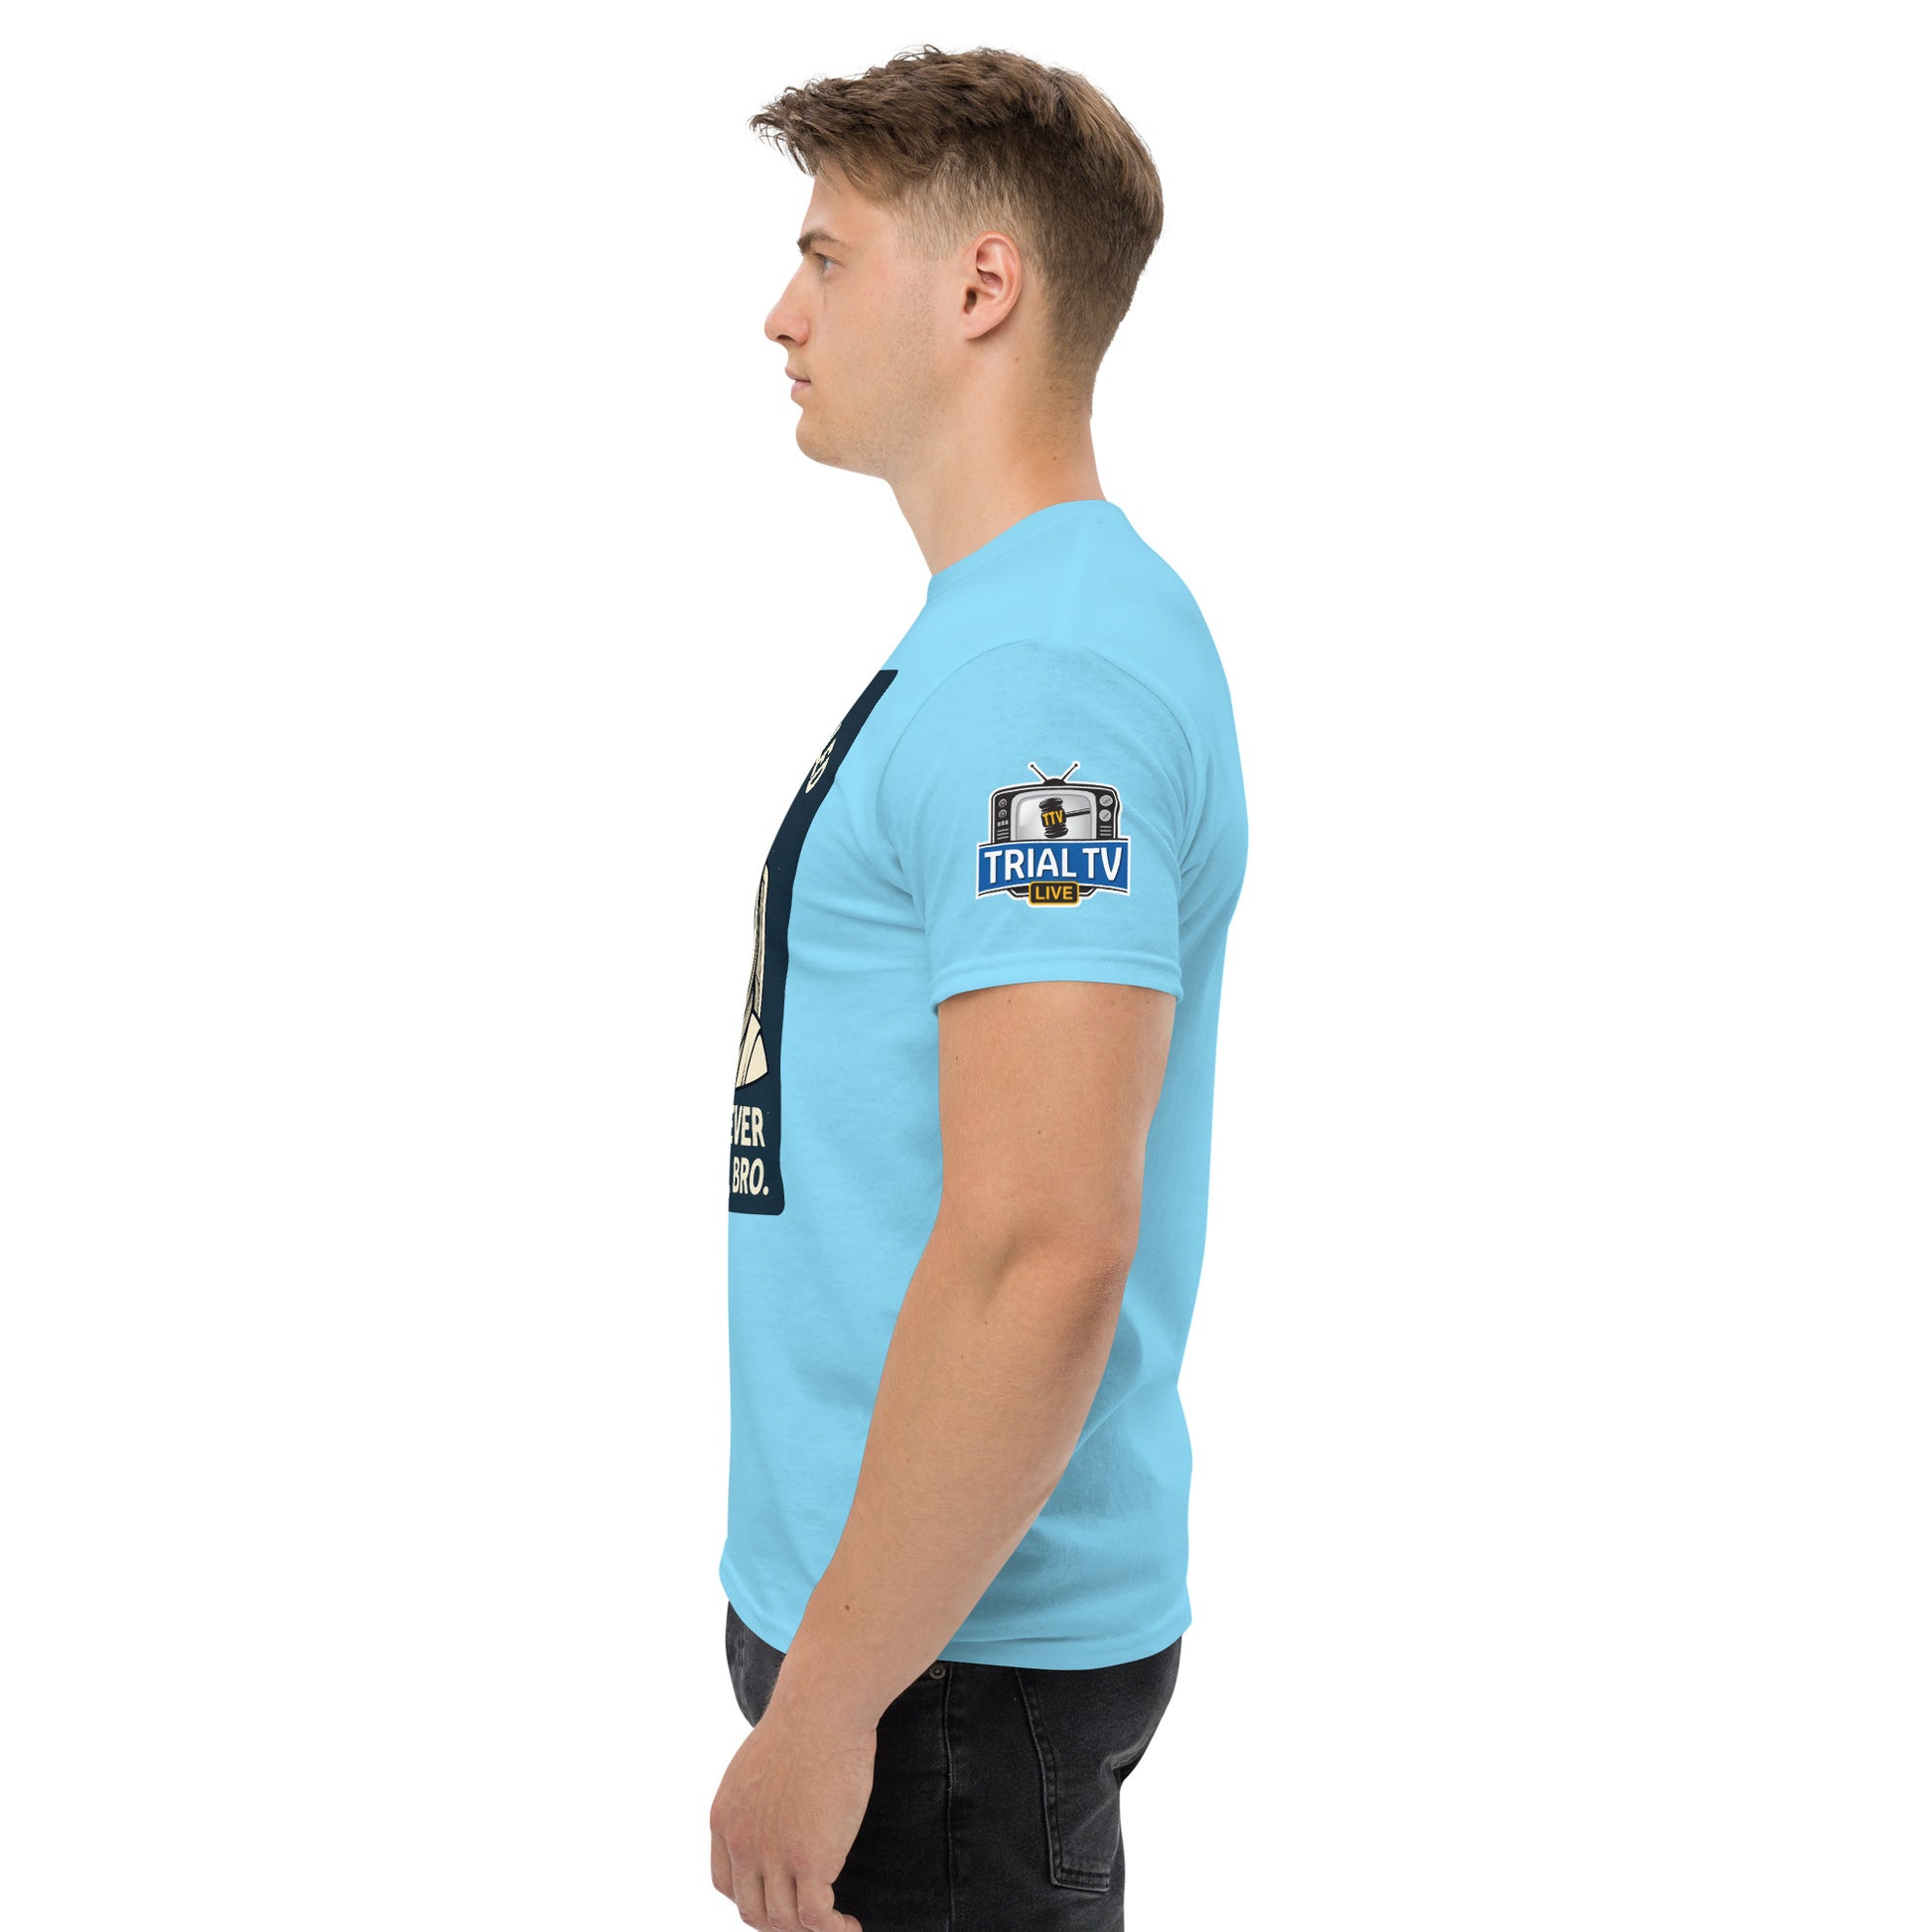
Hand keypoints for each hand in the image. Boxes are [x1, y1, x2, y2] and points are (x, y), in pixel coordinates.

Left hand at [708, 1694, 875, 1929]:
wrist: (823, 1707)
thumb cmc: (804, 1722)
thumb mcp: (759, 1763)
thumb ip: (758, 1798)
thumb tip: (779, 1812)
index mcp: (725, 1819)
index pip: (726, 1884)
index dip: (754, 1900)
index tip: (782, 1899)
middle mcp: (741, 1843)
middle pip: (753, 1911)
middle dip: (782, 1923)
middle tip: (813, 1918)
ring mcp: (773, 1855)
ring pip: (785, 1921)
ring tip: (838, 1927)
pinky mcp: (810, 1859)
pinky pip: (816, 1918)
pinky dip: (834, 1931)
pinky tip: (851, 1926)